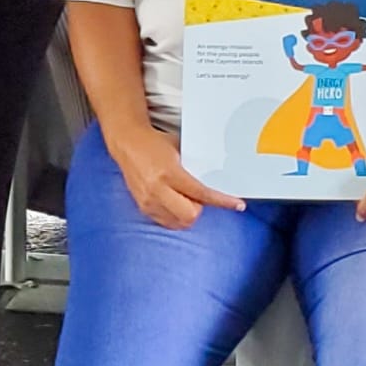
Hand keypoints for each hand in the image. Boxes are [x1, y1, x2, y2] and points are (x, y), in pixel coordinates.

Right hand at [108, 124, 246, 229]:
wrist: (127, 144)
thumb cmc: (155, 144)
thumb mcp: (179, 150)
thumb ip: (195, 168)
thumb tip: (216, 181)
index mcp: (168, 173)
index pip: (201, 193)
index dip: (222, 201)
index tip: (237, 204)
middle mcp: (157, 190)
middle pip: (190, 215)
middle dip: (198, 208)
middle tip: (196, 196)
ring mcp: (148, 201)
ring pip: (179, 222)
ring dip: (187, 213)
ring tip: (182, 197)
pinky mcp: (142, 207)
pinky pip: (167, 222)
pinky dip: (175, 216)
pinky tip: (174, 202)